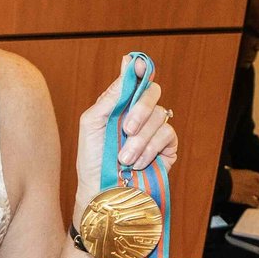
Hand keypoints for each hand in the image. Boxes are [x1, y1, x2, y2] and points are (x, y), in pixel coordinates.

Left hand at [73, 58, 181, 214]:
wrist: (101, 192)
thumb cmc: (92, 161)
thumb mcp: (91, 125)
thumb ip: (108, 98)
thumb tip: (126, 68)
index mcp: (120, 106)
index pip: (134, 80)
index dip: (139, 69)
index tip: (137, 64)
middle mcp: (139, 115)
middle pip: (152, 92)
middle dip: (140, 109)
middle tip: (126, 128)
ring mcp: (153, 131)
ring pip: (160, 116)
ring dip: (140, 139)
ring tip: (124, 158)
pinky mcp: (167, 148)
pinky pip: (167, 135)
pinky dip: (150, 149)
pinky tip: (137, 162)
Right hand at [226, 167, 258, 207]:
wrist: (224, 183)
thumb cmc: (227, 177)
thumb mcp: (235, 173)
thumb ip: (240, 176)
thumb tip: (239, 179)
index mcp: (250, 174)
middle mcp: (253, 182)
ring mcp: (251, 190)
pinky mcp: (247, 198)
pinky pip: (255, 202)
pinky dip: (255, 204)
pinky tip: (254, 205)